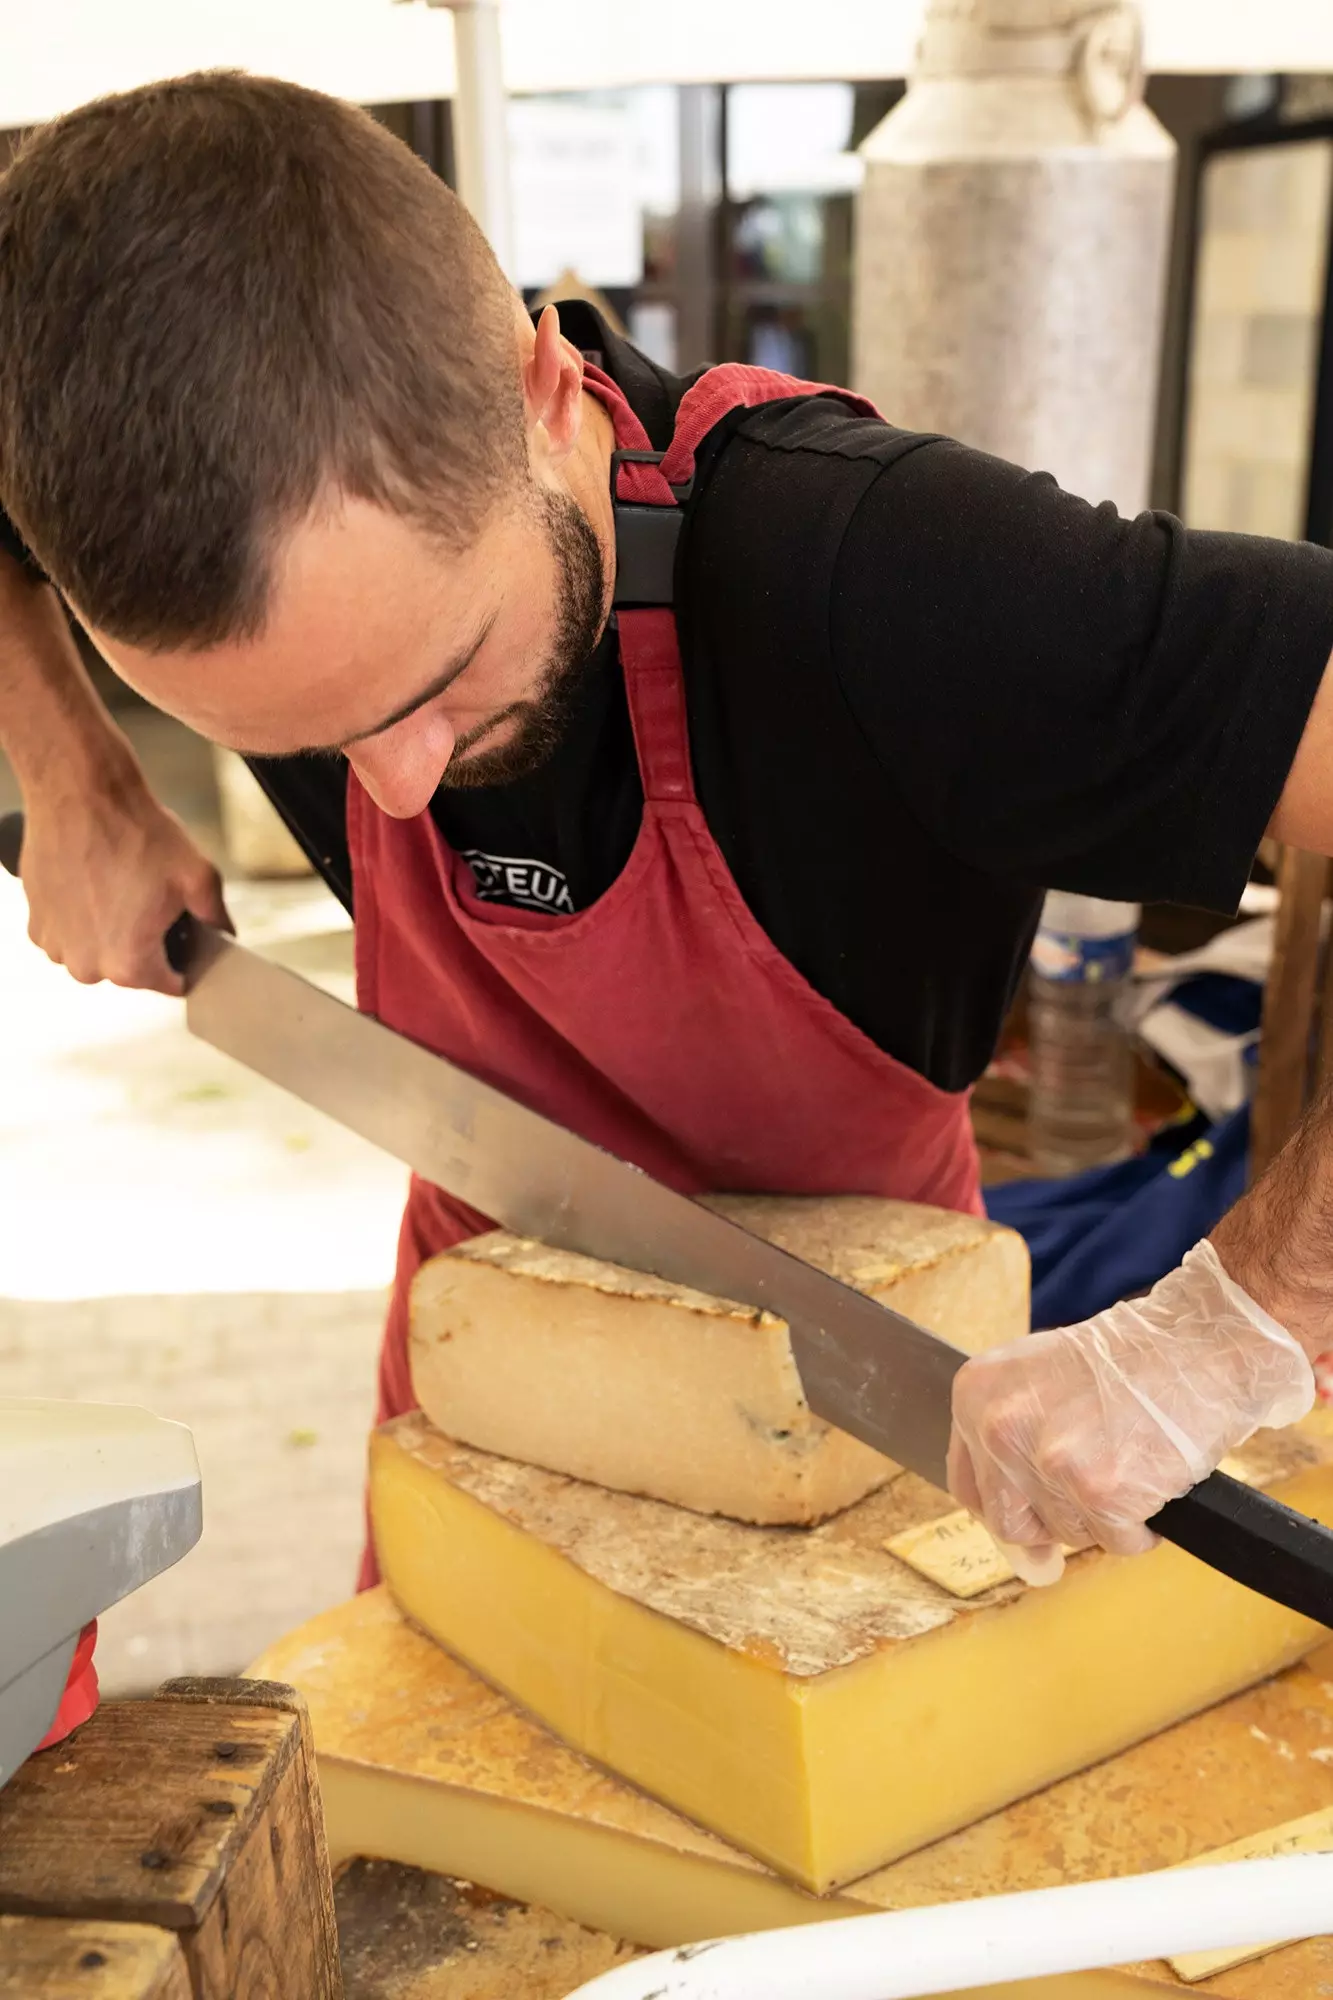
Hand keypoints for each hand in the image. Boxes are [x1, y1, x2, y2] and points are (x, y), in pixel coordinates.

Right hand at [14, 765, 229, 994]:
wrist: (81, 794)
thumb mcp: (198, 877)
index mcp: (129, 965)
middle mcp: (87, 965)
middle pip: (132, 969)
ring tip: (121, 886)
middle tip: (152, 898)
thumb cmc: (137, 834)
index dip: (185, 959)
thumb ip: (217, 917)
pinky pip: (69, 933)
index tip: (184, 933)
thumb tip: (224, 935)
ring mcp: (56, 944)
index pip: (170, 983)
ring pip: (98, 951)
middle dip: (147, 941)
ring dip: (111, 929)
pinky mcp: (36, 921)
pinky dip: (81, 916)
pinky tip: (92, 884)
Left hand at [946, 1240, 1315, 1583]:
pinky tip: (1153, 1478)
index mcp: (975, 1395)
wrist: (1197, 1344)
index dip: (1008, 1507)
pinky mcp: (1101, 1493)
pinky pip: (1118, 1542)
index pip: (967, 1487)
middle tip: (1095, 1483)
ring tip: (1129, 1460)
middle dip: (1056, 1517)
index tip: (1033, 1513)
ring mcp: (1049, 1462)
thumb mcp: (1042, 1379)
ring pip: (1068, 1534)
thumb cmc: (1130, 1360)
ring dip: (1105, 1516)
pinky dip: (1143, 1526)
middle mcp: (999, 1428)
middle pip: (1013, 1524)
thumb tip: (1025, 1559)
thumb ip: (1014, 1447)